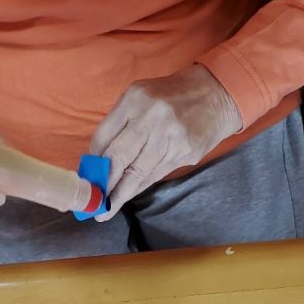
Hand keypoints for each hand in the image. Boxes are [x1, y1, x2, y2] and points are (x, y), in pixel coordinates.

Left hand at [90, 65, 241, 218]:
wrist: (216, 94)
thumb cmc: (171, 95)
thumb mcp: (141, 96)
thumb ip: (121, 122)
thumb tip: (100, 158)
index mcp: (136, 99)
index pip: (104, 136)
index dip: (94, 160)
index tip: (88, 176)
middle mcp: (153, 118)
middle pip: (120, 157)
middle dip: (104, 183)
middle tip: (94, 203)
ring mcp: (172, 137)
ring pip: (140, 172)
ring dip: (122, 193)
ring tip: (108, 209)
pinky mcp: (186, 152)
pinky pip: (157, 174)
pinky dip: (141, 186)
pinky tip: (130, 194)